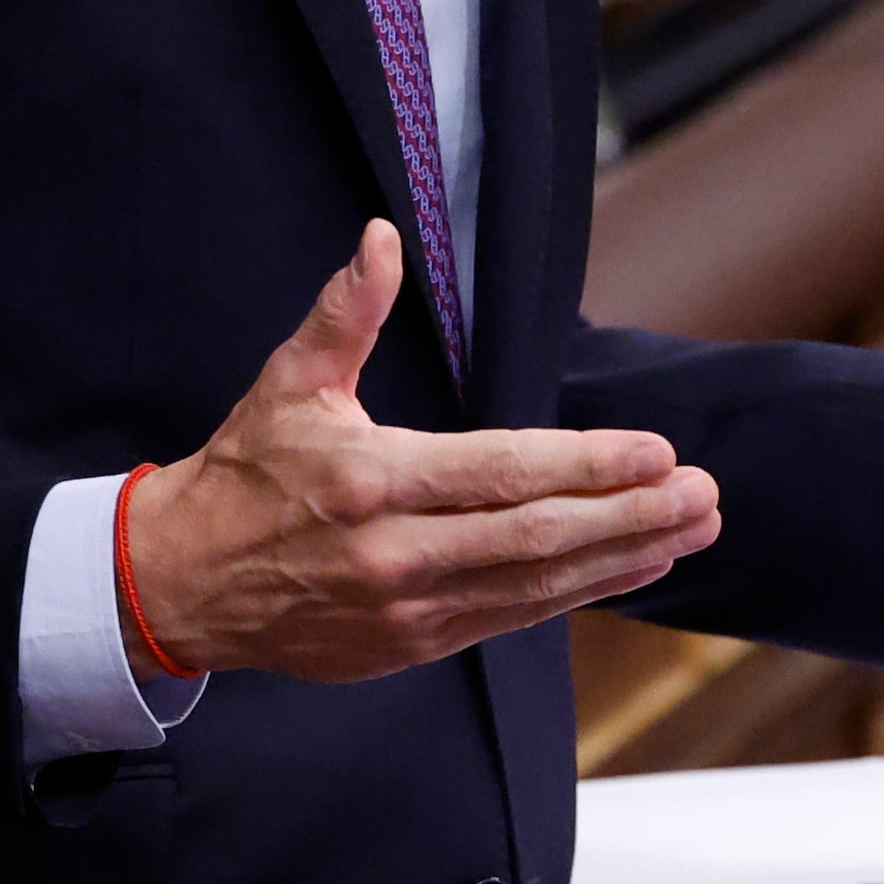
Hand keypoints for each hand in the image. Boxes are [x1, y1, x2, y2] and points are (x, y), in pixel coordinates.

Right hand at [121, 224, 719, 683]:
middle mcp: (395, 553)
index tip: (657, 453)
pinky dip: (578, 593)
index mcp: (372, 480)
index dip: (585, 465)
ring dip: (624, 558)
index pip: (500, 472)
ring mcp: (406, 609)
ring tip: (693, 528)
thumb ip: (346, 313)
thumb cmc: (243, 474)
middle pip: (537, 537)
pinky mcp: (410, 646)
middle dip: (631, 516)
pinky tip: (632, 566)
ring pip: (536, 586)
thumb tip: (381, 238)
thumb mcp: (287, 384)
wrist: (179, 585)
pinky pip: (510, 618)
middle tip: (705, 494)